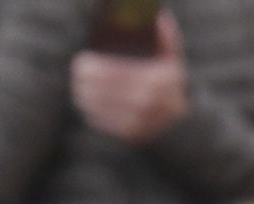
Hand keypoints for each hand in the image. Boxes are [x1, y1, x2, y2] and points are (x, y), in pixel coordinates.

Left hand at [70, 36, 189, 140]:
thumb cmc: (170, 86)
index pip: (115, 72)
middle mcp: (147, 101)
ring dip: (85, 97)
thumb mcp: (173, 61)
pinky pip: (104, 122)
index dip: (94, 68)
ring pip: (101, 107)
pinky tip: (87, 104)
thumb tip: (160, 17)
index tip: (81, 62)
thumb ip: (167, 39)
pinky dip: (92, 112)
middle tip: (77, 75)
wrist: (177, 127)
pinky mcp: (129, 135)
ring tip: (78, 89)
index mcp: (155, 79)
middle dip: (85, 82)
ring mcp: (138, 120)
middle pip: (105, 90)